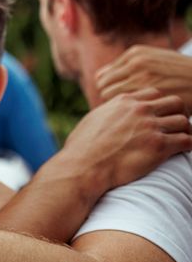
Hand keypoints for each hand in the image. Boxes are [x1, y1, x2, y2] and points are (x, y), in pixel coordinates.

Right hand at [62, 88, 191, 194]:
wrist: (82, 167)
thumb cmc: (81, 149)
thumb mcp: (92, 120)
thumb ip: (107, 113)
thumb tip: (106, 116)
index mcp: (124, 102)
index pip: (154, 93)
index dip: (160, 105)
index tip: (158, 116)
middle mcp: (140, 110)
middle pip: (175, 102)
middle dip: (178, 113)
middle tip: (174, 127)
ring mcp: (150, 127)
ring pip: (183, 121)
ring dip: (184, 131)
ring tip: (180, 140)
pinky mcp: (158, 146)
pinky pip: (186, 140)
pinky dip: (188, 145)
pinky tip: (181, 151)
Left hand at [97, 45, 191, 111]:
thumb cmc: (176, 75)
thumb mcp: (155, 61)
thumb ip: (128, 67)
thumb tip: (99, 77)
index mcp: (135, 54)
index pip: (103, 76)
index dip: (109, 89)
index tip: (118, 99)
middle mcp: (136, 62)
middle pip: (102, 86)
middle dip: (109, 97)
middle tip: (121, 108)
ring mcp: (142, 76)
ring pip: (108, 96)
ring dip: (115, 105)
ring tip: (127, 112)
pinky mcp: (149, 92)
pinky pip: (122, 104)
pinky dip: (124, 111)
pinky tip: (134, 115)